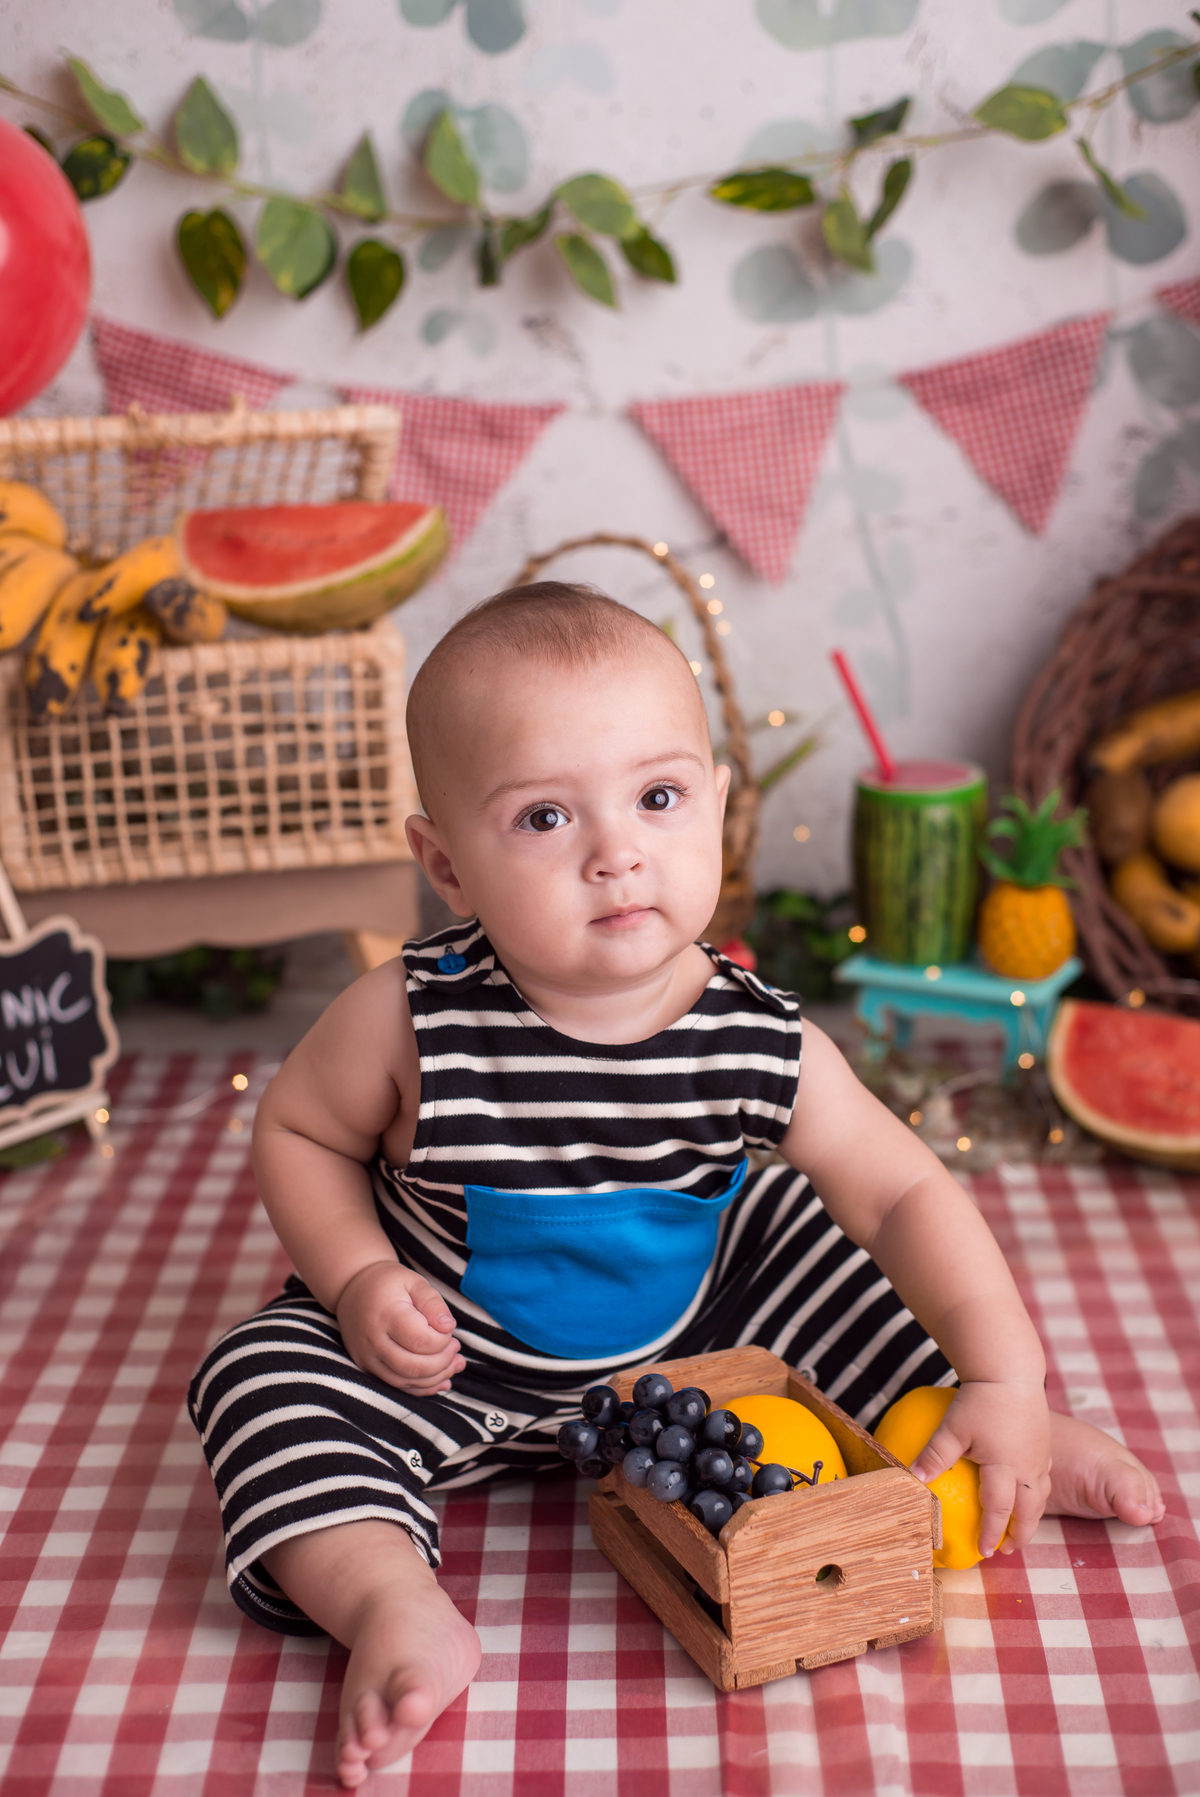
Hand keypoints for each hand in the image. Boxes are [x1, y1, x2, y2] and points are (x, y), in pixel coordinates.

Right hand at [336, 1260, 465, 1395]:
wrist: (353, 1291)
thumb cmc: (388, 1284)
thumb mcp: (414, 1282)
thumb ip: (433, 1303)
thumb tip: (449, 1327)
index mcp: (386, 1315)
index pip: (421, 1341)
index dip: (443, 1339)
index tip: (449, 1328)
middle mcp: (373, 1341)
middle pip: (413, 1367)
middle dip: (443, 1362)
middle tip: (455, 1346)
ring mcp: (368, 1358)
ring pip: (406, 1381)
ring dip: (436, 1378)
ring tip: (455, 1362)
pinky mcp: (368, 1369)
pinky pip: (398, 1387)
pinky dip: (422, 1388)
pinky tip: (442, 1379)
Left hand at [910, 1379, 1051, 1556]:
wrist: (1011, 1370)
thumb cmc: (980, 1398)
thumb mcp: (953, 1428)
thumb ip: (935, 1455)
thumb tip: (912, 1479)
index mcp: (1005, 1467)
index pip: (999, 1510)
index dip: (991, 1533)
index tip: (984, 1551)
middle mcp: (1028, 1466)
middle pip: (1029, 1511)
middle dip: (1020, 1534)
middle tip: (1006, 1549)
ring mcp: (1040, 1455)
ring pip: (1041, 1495)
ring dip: (1030, 1516)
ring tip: (1019, 1527)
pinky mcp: (1045, 1442)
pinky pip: (1045, 1476)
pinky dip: (1036, 1492)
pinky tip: (1025, 1490)